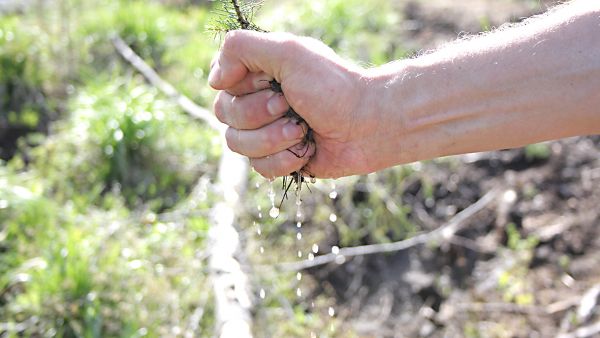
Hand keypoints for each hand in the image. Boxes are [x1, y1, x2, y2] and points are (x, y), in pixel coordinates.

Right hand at [209, 30, 378, 178]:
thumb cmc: (333, 86)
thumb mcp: (289, 52)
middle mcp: (259, 102)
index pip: (222, 87)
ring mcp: (267, 132)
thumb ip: (242, 49)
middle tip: (291, 107)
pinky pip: (259, 168)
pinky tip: (307, 151)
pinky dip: (284, 160)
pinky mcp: (280, 159)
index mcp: (259, 74)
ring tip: (302, 131)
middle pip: (225, 117)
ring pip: (238, 145)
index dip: (244, 91)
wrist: (369, 125)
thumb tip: (215, 79)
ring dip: (273, 139)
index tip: (274, 85)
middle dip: (260, 116)